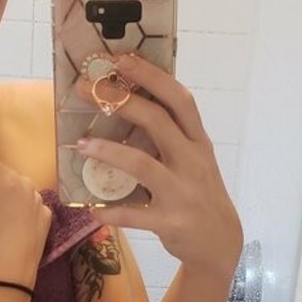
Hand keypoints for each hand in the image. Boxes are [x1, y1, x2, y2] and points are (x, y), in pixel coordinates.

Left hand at [77, 51, 241, 283]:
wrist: (219, 242)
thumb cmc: (198, 192)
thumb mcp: (194, 159)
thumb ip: (169, 135)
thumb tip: (125, 104)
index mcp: (198, 141)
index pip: (179, 100)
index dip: (152, 77)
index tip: (123, 59)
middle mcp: (192, 161)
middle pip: (158, 122)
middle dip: (121, 102)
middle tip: (87, 90)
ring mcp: (181, 192)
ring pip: (142, 164)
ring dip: (109, 152)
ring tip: (82, 144)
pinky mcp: (170, 222)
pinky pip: (135, 215)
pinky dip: (111, 213)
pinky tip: (92, 209)